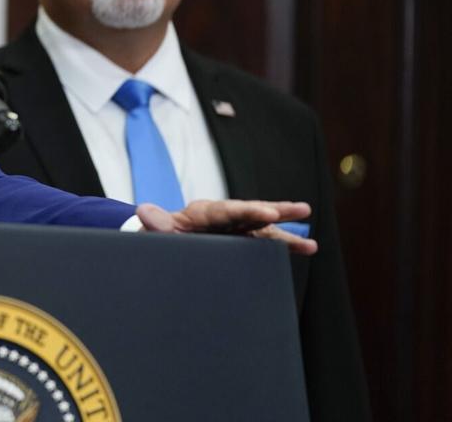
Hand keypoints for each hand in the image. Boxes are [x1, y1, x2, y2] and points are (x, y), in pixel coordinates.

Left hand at [137, 199, 317, 255]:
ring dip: (286, 234)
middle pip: (251, 213)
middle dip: (276, 211)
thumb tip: (144, 211)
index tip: (269, 212)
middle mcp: (222, 217)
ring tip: (312, 245)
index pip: (228, 210)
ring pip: (262, 228)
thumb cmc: (157, 237)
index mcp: (202, 212)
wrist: (159, 243)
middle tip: (302, 209)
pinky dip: (281, 245)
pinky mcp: (239, 240)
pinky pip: (262, 240)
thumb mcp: (155, 232)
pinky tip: (305, 249)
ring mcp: (232, 228)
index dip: (249, 211)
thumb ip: (156, 224)